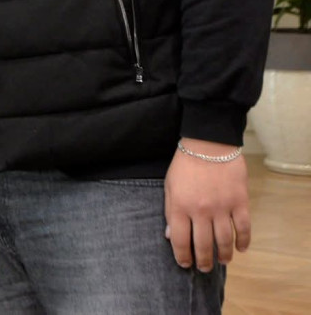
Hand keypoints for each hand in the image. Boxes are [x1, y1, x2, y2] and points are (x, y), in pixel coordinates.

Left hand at [164, 139, 251, 270]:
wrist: (209, 144)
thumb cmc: (184, 165)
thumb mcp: (169, 186)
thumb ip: (169, 211)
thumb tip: (170, 236)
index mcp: (179, 206)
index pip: (180, 240)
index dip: (182, 256)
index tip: (185, 264)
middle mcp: (200, 211)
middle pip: (203, 245)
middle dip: (203, 261)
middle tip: (204, 268)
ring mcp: (222, 208)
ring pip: (224, 240)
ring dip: (224, 255)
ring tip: (222, 261)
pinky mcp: (240, 203)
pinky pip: (244, 228)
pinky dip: (244, 241)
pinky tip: (241, 249)